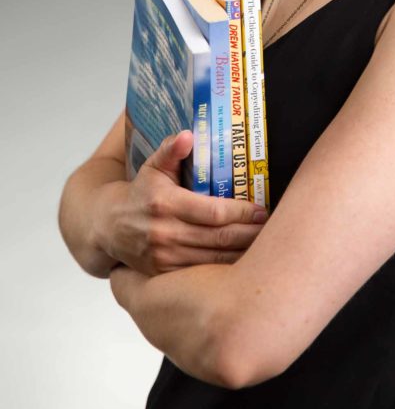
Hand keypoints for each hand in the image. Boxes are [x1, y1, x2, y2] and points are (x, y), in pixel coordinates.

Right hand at [95, 130, 268, 275]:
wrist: (107, 226)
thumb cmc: (139, 192)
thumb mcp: (153, 166)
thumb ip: (171, 150)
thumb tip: (188, 134)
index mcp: (166, 204)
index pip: (214, 211)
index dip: (242, 212)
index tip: (263, 209)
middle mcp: (165, 233)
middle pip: (218, 238)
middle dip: (250, 233)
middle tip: (272, 227)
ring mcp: (164, 258)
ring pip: (213, 260)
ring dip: (242, 253)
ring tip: (266, 245)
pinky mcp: (164, 274)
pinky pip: (201, 273)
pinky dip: (224, 270)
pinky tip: (243, 263)